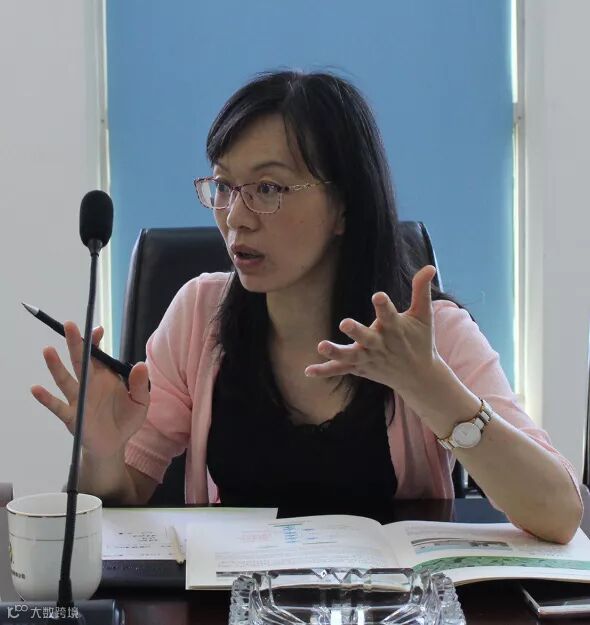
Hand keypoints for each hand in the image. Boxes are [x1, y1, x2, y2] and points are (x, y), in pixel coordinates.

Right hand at [31, 321, 149, 458]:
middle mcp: (89, 384)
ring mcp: (79, 399)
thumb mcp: (140, 401)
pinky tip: (36, 389)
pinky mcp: (72, 416)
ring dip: (56, 366)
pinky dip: (46, 398)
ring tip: (48, 350)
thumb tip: (140, 364)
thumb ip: (140, 384)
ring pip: (65, 380)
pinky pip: (57, 406)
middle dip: (75, 344)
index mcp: (105, 377)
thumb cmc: (126, 419)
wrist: (115, 444)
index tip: (97, 330)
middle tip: (69, 325)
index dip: (96, 343)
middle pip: (80, 361)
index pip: (98, 356)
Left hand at [305, 265, 439, 393]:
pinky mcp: (360, 368)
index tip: (378, 296)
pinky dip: (325, 370)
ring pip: (350, 356)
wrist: (419, 376)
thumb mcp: (424, 315)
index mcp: (395, 329)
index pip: (390, 315)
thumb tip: (430, 266)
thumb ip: (421, 290)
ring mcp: (369, 358)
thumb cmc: (420, 340)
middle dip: (357, 332)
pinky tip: (307, 371)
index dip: (384, 306)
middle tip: (344, 323)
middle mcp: (381, 344)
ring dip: (335, 352)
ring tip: (321, 346)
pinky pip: (340, 369)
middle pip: (367, 338)